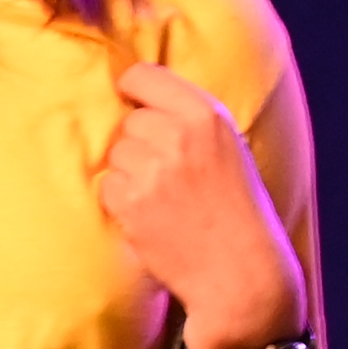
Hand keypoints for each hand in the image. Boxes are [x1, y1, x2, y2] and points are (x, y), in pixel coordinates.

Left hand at [97, 64, 301, 348]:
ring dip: (129, 173)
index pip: (142, 75)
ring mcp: (153, 168)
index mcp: (207, 114)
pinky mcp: (131, 202)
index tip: (135, 105)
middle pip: (128, 120)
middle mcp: (178, 135)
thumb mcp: (229, 147)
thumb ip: (190, 118)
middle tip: (166, 174)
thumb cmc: (237, 211)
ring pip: (116, 153)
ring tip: (162, 198)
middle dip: (139, 143)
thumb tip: (137, 97)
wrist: (241, 273)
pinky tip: (151, 217)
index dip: (133, 91)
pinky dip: (121, 202)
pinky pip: (106, 186)